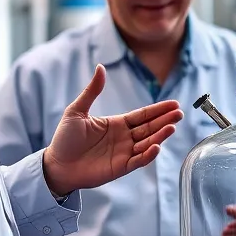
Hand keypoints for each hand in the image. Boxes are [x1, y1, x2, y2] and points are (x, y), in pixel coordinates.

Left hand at [42, 65, 182, 195]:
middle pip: (150, 127)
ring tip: (172, 127)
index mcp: (117, 123)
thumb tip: (100, 67)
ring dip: (160, 135)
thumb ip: (92, 91)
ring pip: (147, 143)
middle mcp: (125, 138)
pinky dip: (148, 154)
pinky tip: (157, 146)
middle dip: (165, 120)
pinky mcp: (121, 167)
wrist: (56, 165)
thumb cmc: (64, 139)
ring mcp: (124, 153)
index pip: (143, 115)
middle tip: (179, 114)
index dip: (158, 109)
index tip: (174, 104)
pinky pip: (138, 160)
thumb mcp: (77, 110)